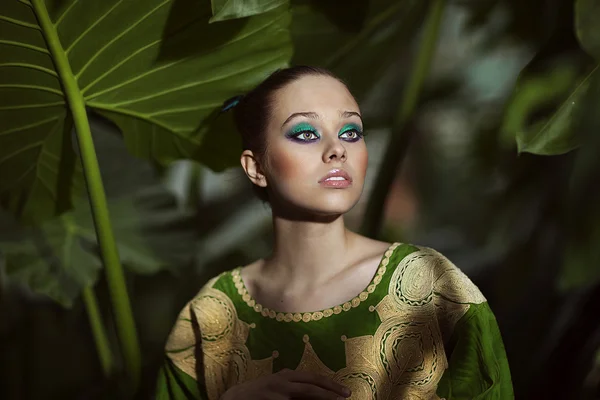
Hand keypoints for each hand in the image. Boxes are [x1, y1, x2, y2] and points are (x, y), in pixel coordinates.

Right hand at [219, 368, 351, 399]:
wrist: (235, 398)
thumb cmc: (261, 392)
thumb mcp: (279, 385)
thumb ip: (296, 387)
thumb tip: (319, 392)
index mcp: (287, 376)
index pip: (314, 378)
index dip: (331, 385)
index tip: (346, 392)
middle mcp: (283, 382)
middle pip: (311, 387)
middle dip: (330, 393)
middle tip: (346, 396)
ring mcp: (277, 394)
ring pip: (304, 397)